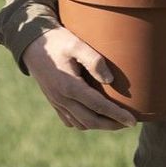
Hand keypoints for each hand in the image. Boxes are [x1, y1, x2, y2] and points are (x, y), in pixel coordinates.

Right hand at [22, 27, 139, 130]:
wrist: (32, 43)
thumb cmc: (58, 41)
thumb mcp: (76, 44)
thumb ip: (94, 61)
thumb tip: (110, 80)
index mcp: (69, 86)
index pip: (98, 106)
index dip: (117, 115)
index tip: (133, 121)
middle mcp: (62, 98)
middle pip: (91, 121)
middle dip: (111, 125)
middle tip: (128, 123)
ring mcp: (56, 102)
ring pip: (80, 124)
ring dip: (99, 125)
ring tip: (115, 120)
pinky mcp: (53, 102)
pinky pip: (70, 121)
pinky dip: (84, 123)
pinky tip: (94, 116)